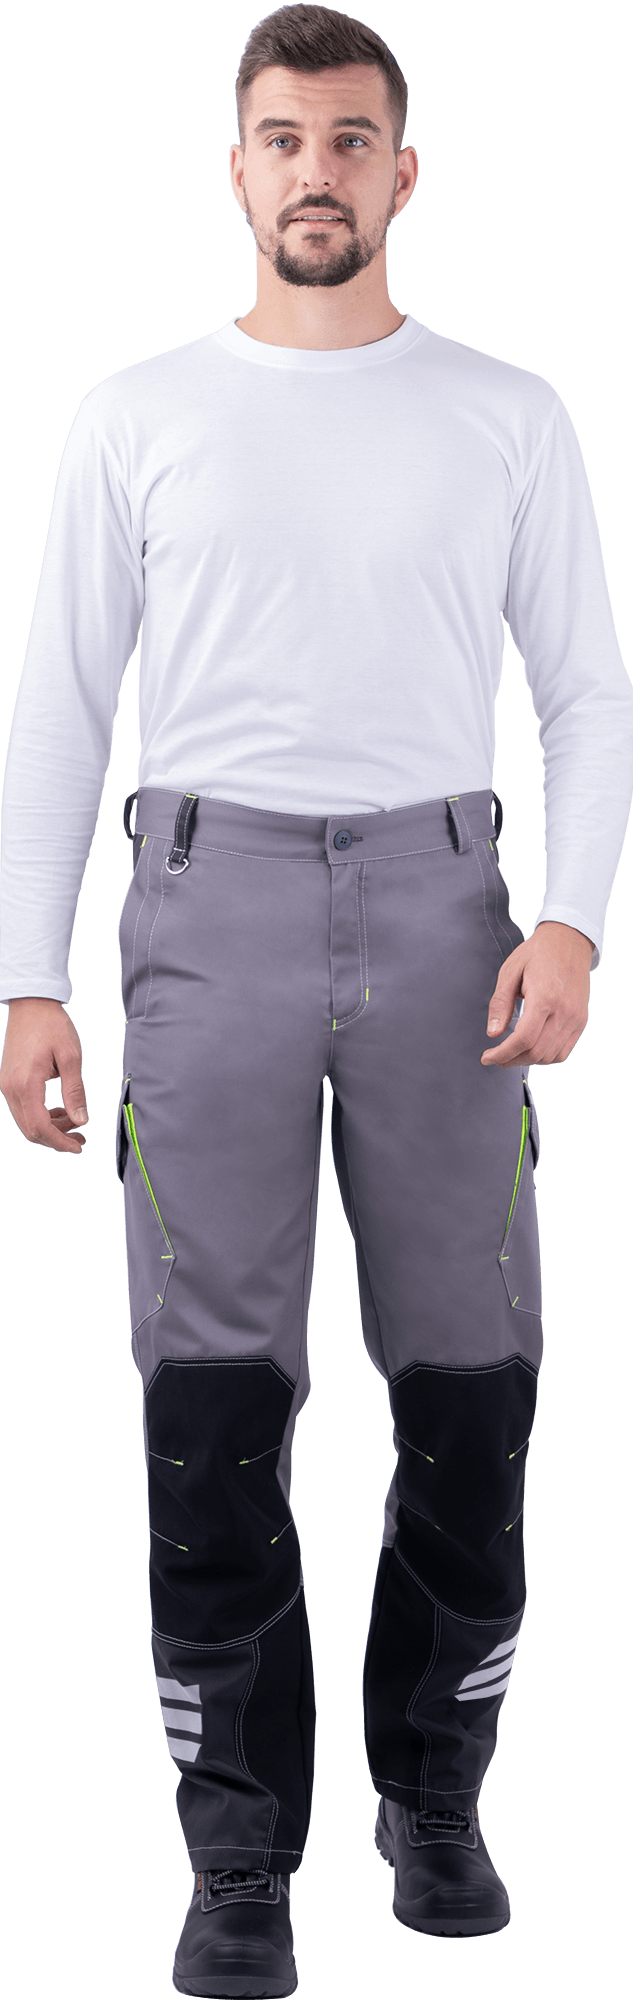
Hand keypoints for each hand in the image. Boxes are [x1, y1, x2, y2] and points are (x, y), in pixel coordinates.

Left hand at [481, 921, 593, 1068]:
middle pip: (536, 1052)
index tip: (487, 1057)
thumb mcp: (510, 972)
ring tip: (512, 1053)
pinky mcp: (581, 1021)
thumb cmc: (537, 954)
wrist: (569, 941)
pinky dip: (545, 1056)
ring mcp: (575, 1018)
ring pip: (551, 1056)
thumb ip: (500, 1004)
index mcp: (544, 997)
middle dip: (512, 1060)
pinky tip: (531, 1048)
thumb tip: (493, 1033)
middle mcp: (564, 1011)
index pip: (523, 1039)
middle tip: (496, 1057)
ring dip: (528, 1060)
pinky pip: (564, 1051)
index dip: (503, 1054)